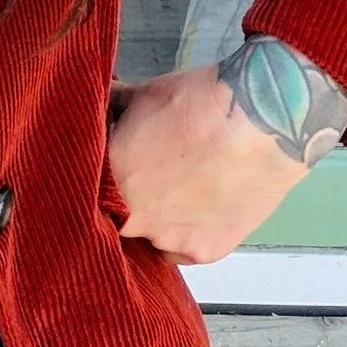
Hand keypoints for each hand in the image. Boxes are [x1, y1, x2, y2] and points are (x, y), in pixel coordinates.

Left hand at [106, 62, 311, 263]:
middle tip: (148, 174)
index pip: (87, 187)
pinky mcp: (204, 252)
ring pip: (149, 235)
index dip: (99, 175)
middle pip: (116, 214)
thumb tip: (101, 110)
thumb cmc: (199, 102)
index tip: (112, 164)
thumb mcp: (141, 94)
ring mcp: (168, 240)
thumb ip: (112, 110)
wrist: (259, 122)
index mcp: (109, 178)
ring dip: (156, 216)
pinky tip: (200, 205)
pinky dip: (186, 231)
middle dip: (126, 196)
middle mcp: (131, 218)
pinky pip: (181, 249)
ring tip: (180, 187)